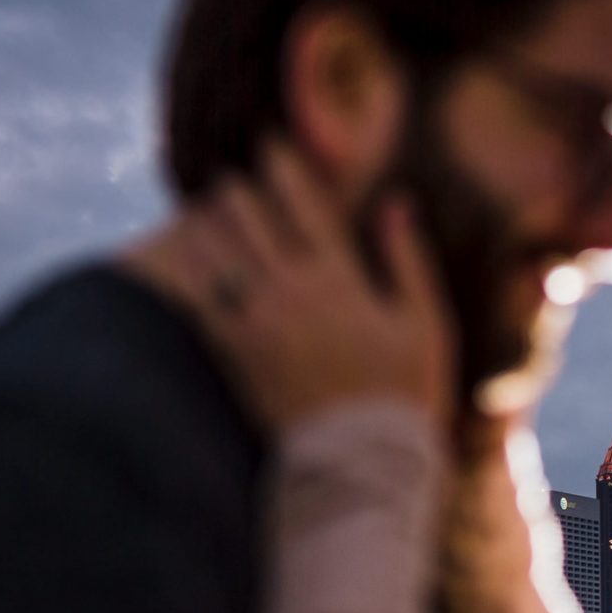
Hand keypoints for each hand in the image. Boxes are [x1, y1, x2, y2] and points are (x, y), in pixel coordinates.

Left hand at [171, 139, 456, 432]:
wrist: (363, 469)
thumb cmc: (406, 397)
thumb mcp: (425, 326)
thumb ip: (408, 259)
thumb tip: (395, 202)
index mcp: (338, 277)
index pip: (300, 198)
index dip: (280, 163)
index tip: (270, 144)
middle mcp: (289, 290)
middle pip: (244, 213)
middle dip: (237, 188)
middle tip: (234, 180)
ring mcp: (254, 323)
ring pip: (211, 247)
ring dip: (207, 223)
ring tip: (206, 213)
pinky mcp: (231, 356)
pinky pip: (196, 297)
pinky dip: (188, 270)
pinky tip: (186, 259)